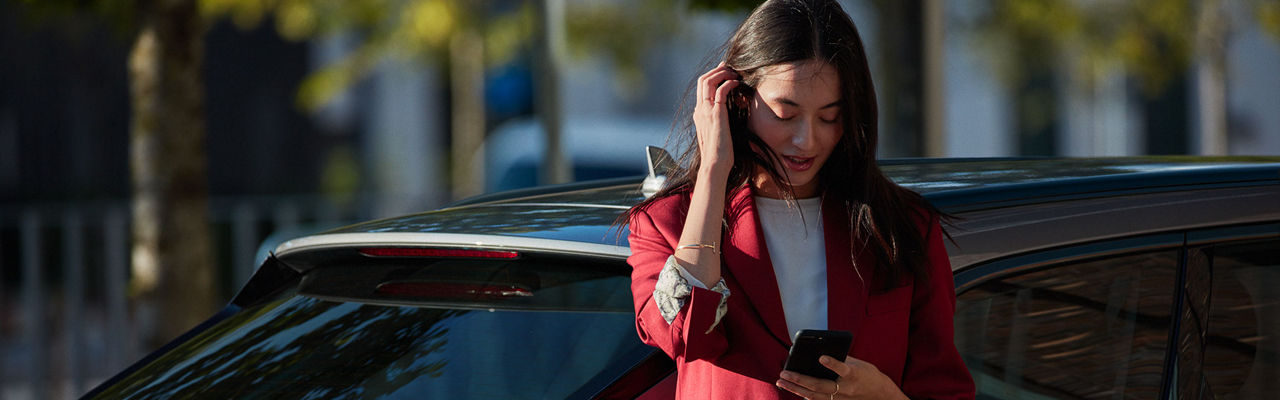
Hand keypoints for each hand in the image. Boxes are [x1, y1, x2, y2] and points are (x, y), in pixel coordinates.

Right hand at [693, 61, 739, 177]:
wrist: (715, 164)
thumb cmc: (720, 153)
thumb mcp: (719, 133)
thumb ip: (721, 121)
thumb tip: (730, 115)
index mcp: (699, 113)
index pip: (702, 87)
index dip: (713, 76)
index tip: (725, 72)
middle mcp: (700, 109)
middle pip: (702, 80)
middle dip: (717, 70)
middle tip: (730, 68)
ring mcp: (706, 111)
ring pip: (708, 81)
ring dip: (722, 73)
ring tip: (735, 73)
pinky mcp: (716, 114)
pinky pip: (720, 90)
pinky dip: (729, 83)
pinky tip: (737, 84)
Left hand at [776, 356, 907, 399]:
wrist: (880, 395)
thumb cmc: (868, 375)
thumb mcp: (858, 363)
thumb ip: (840, 358)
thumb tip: (820, 351)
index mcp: (854, 374)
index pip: (843, 369)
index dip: (833, 364)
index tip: (822, 357)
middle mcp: (846, 388)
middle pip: (820, 386)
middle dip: (799, 380)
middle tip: (783, 374)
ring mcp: (841, 398)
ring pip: (815, 396)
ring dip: (796, 389)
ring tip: (782, 382)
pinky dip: (805, 395)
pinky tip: (794, 389)